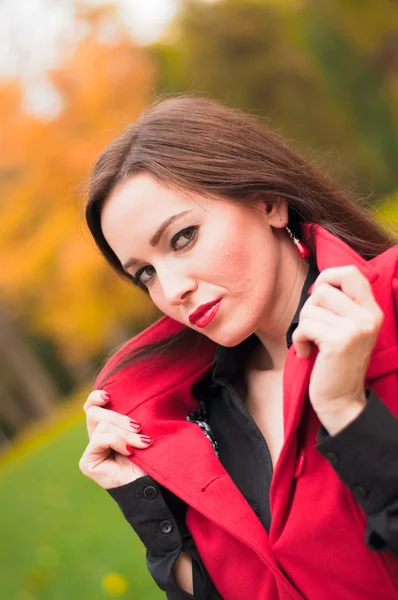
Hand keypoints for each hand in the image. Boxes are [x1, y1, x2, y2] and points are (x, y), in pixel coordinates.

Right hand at [79, 390, 149, 488]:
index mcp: (108, 428)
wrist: (152, 485)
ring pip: (101, 425)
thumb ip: (127, 416)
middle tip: (138, 427)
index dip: (96, 397)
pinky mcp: (87, 462)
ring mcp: (91, 451)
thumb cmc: (151, 456)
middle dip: (119, 417)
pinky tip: (130, 451)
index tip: (109, 395)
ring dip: (125, 433)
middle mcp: (97, 439)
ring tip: (142, 443)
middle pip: (95, 412)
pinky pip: (99, 439)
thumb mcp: (139, 430)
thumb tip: (115, 395)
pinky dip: (117, 441)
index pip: (92, 407)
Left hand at [292, 266, 383, 433]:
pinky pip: (305, 326)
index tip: (318, 297)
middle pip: (324, 289)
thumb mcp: (347, 329)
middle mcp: (368, 316)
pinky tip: (306, 353)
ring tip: (311, 344)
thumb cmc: (335, 362)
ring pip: (311, 308)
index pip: (351, 272)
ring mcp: (356, 329)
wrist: (341, 400)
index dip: (327, 277)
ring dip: (303, 326)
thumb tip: (318, 283)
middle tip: (313, 329)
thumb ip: (340, 305)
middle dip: (309, 308)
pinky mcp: (339, 342)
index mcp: (371, 310)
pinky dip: (299, 340)